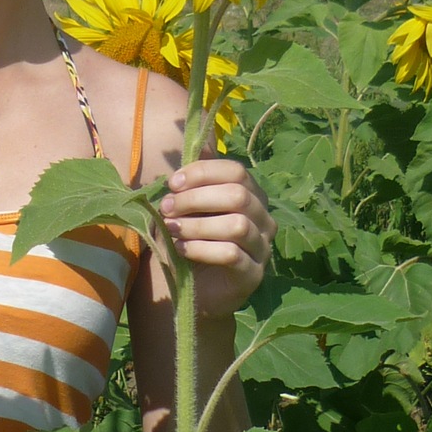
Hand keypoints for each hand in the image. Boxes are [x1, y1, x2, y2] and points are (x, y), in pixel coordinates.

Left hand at [160, 159, 274, 318]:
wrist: (196, 290)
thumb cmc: (193, 240)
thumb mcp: (189, 207)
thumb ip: (196, 179)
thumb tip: (199, 140)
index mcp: (252, 196)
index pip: (236, 171)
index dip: (202, 173)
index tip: (172, 183)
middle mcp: (264, 219)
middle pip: (238, 195)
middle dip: (196, 198)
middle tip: (167, 208)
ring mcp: (262, 248)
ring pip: (236, 225)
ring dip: (197, 225)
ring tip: (172, 229)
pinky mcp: (253, 275)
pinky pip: (231, 255)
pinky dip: (201, 249)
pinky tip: (181, 249)